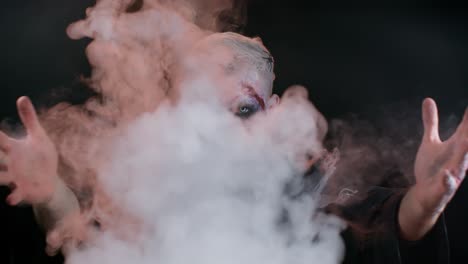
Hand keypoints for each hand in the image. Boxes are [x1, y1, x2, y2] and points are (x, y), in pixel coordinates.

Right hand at [0, 96, 58, 204]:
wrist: (50, 181)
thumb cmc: (41, 157)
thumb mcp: (38, 136)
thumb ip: (29, 118)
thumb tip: (22, 97)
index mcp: (12, 149)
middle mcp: (9, 163)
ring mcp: (14, 178)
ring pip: (0, 177)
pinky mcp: (23, 190)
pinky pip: (16, 194)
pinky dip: (13, 196)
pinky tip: (10, 199)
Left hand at [399, 98, 467, 239]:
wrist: (424, 194)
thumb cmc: (432, 167)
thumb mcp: (429, 142)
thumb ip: (431, 122)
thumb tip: (428, 99)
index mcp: (457, 146)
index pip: (466, 128)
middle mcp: (459, 159)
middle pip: (467, 143)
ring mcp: (453, 174)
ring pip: (461, 164)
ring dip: (464, 153)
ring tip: (465, 140)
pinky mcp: (443, 188)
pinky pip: (447, 185)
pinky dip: (448, 180)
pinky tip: (447, 174)